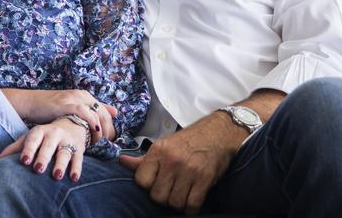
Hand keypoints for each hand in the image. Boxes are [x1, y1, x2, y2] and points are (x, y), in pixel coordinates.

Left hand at [0, 117, 87, 181]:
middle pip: (48, 146)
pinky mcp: (79, 149)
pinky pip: (78, 159)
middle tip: (38, 169)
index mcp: (40, 131)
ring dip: (61, 164)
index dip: (29, 150)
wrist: (72, 124)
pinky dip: (76, 168)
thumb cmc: (45, 135)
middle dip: (44, 157)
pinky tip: (74, 178)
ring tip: (57, 176)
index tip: (24, 161)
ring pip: (64, 152)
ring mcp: (67, 141)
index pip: (33, 139)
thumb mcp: (31, 137)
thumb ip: (15, 147)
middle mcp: (54, 134)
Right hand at [2, 88, 117, 141]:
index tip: (111, 142)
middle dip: (109, 131)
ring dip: (102, 131)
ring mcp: (74, 99)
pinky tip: (95, 131)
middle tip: (108, 146)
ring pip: (97, 114)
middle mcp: (83, 96)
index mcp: (86, 97)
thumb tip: (115, 112)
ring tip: (101, 144)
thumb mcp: (72, 109)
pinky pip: (84, 113)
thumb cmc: (51, 109)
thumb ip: (90, 111)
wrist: (31, 103)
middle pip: (104, 114)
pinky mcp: (66, 104)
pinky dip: (91, 122)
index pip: (106, 113)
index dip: (111, 128)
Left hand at [119, 112, 246, 214]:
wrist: (218, 132)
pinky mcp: (205, 179)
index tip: (155, 183)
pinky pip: (193, 205)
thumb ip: (144, 159)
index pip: (141, 180)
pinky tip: (192, 200)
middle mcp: (172, 160)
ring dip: (178, 203)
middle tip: (170, 190)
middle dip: (163, 197)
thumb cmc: (189, 140)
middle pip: (157, 196)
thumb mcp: (164, 144)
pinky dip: (191, 208)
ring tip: (181, 194)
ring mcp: (189, 170)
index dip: (147, 185)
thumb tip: (122, 162)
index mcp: (158, 150)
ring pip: (174, 203)